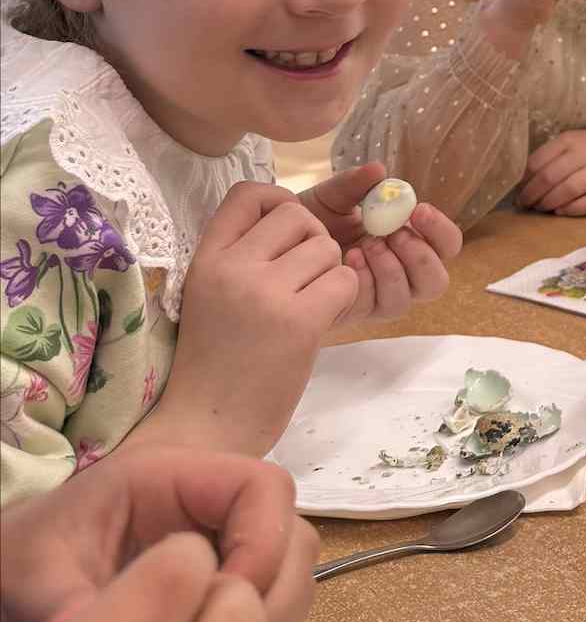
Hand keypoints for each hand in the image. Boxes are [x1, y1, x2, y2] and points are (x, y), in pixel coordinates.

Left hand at [1, 444, 315, 621]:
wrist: (14, 576)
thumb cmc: (23, 558)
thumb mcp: (27, 573)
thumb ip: (56, 602)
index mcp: (172, 478)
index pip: (264, 488)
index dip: (262, 544)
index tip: (222, 608)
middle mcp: (212, 510)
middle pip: (292, 540)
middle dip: (269, 602)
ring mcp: (224, 551)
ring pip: (289, 584)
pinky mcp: (222, 594)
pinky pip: (268, 618)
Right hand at [149, 182, 356, 457]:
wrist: (207, 428)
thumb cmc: (214, 364)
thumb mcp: (210, 296)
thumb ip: (241, 257)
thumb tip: (294, 219)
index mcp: (206, 259)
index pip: (248, 193)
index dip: (279, 203)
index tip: (286, 236)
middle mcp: (233, 268)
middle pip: (298, 215)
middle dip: (313, 242)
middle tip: (303, 281)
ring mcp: (266, 293)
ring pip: (327, 248)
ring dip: (330, 274)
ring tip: (307, 307)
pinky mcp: (299, 321)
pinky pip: (344, 280)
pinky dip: (343, 297)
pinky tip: (320, 321)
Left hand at [301, 162, 463, 326]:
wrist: (274, 241)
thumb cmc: (311, 219)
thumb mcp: (334, 195)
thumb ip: (357, 183)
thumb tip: (379, 171)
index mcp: (406, 242)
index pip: (445, 246)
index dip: (440, 230)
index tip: (418, 209)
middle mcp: (398, 274)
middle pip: (436, 283)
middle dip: (421, 257)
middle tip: (396, 234)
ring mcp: (375, 296)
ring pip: (406, 299)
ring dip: (392, 269)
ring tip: (368, 244)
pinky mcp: (352, 310)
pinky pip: (373, 305)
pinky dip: (367, 280)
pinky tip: (349, 258)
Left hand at [520, 130, 585, 214]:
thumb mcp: (574, 141)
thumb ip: (553, 156)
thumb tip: (525, 179)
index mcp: (569, 140)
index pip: (537, 161)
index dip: (523, 179)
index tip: (517, 190)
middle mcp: (582, 153)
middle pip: (548, 177)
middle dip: (532, 195)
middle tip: (524, 204)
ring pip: (567, 190)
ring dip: (549, 203)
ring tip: (540, 208)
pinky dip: (572, 209)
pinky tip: (561, 211)